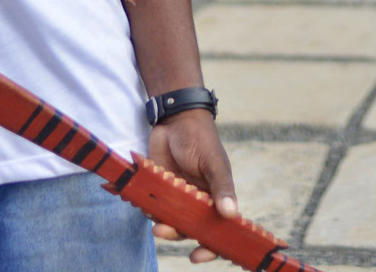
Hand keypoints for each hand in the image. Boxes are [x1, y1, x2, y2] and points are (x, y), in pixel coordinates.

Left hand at [148, 110, 237, 261]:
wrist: (175, 119)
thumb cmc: (201, 139)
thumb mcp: (213, 162)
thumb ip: (221, 187)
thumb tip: (232, 214)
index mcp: (217, 198)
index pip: (219, 229)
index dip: (211, 246)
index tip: (198, 255)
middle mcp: (199, 202)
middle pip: (190, 230)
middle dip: (177, 235)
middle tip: (163, 231)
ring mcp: (179, 197)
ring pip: (171, 222)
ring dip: (162, 225)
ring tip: (153, 219)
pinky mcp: (160, 189)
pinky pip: (155, 208)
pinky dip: (149, 210)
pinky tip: (143, 204)